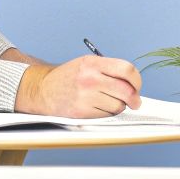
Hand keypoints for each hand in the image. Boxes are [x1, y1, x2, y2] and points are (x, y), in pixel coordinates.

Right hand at [15, 55, 142, 117]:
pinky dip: (107, 113)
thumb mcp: (86, 64)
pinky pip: (107, 115)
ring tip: (107, 102)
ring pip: (118, 105)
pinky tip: (97, 107)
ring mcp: (85, 96)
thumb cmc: (68, 77)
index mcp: (93, 63)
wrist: (42, 90)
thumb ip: (109, 69)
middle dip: (134, 98)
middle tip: (135, 102)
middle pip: (126, 90)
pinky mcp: (81, 111)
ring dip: (118, 106)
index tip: (137, 87)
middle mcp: (90, 78)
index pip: (127, 69)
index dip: (137, 80)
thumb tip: (133, 83)